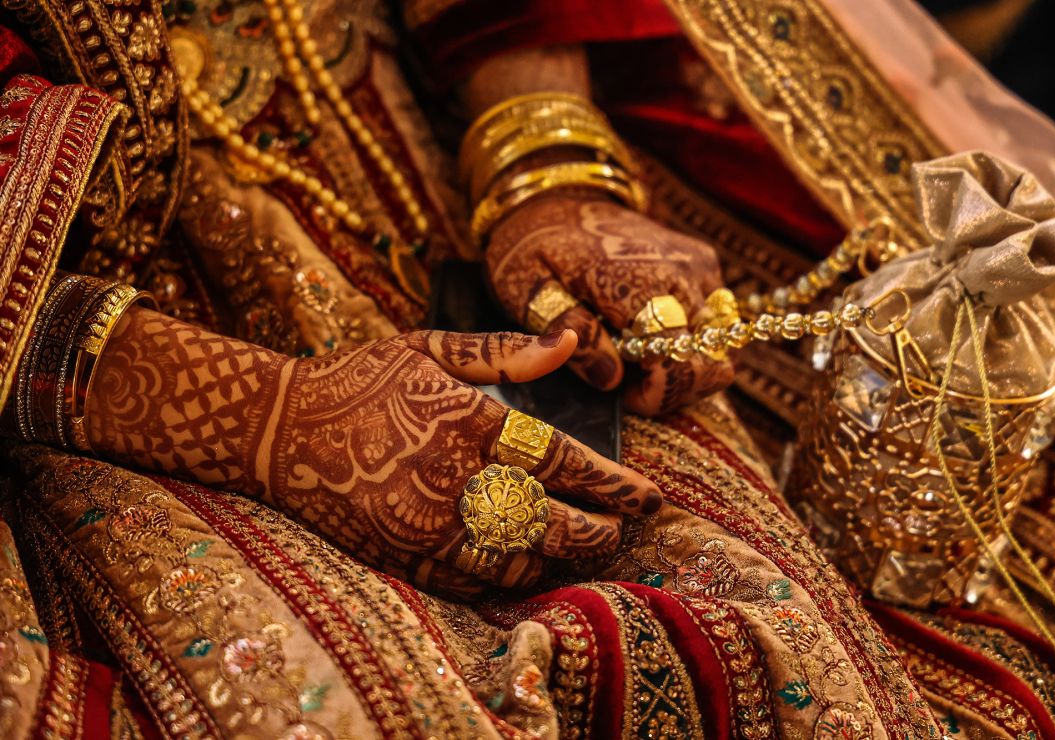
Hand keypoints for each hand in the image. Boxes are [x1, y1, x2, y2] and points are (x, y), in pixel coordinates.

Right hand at [86, 310, 661, 594]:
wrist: (278, 430)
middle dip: (597, 530)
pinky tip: (533, 571)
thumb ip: (505, 351)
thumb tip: (574, 340)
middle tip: (624, 527)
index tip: (647, 496)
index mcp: (463, 421)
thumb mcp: (428, 347)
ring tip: (588, 549)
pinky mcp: (400, 556)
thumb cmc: (359, 379)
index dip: (610, 484)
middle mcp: (448, 479)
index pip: (559, 460)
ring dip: (561, 559)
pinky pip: (470, 582)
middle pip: (546, 520)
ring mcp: (423, 526)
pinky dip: (511, 581)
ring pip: (515, 559)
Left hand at [486, 194, 733, 414]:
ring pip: (720, 347)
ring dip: (683, 365)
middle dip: (672, 387)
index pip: (677, 361)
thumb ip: (565, 330)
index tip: (622, 395)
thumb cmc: (534, 247)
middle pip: (711, 363)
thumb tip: (610, 376)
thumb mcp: (526, 290)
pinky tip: (646, 330)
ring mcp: (699, 267)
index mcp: (637, 283)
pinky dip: (689, 338)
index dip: (655, 395)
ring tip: (635, 355)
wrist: (557, 195)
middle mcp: (681, 274)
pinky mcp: (704, 263)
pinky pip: (716, 321)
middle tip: (627, 380)